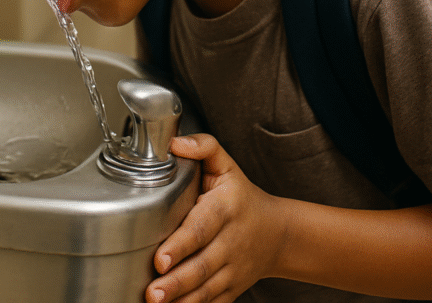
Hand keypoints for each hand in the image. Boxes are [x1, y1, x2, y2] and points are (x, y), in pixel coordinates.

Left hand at [146, 134, 286, 302]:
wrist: (278, 232)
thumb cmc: (241, 196)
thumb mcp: (226, 166)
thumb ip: (203, 147)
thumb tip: (174, 143)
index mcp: (225, 209)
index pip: (202, 228)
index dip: (181, 244)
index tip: (161, 258)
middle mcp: (230, 241)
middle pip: (202, 265)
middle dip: (177, 281)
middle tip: (153, 291)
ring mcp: (233, 268)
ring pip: (207, 288)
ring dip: (182, 298)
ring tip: (156, 302)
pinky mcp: (233, 287)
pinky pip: (214, 302)